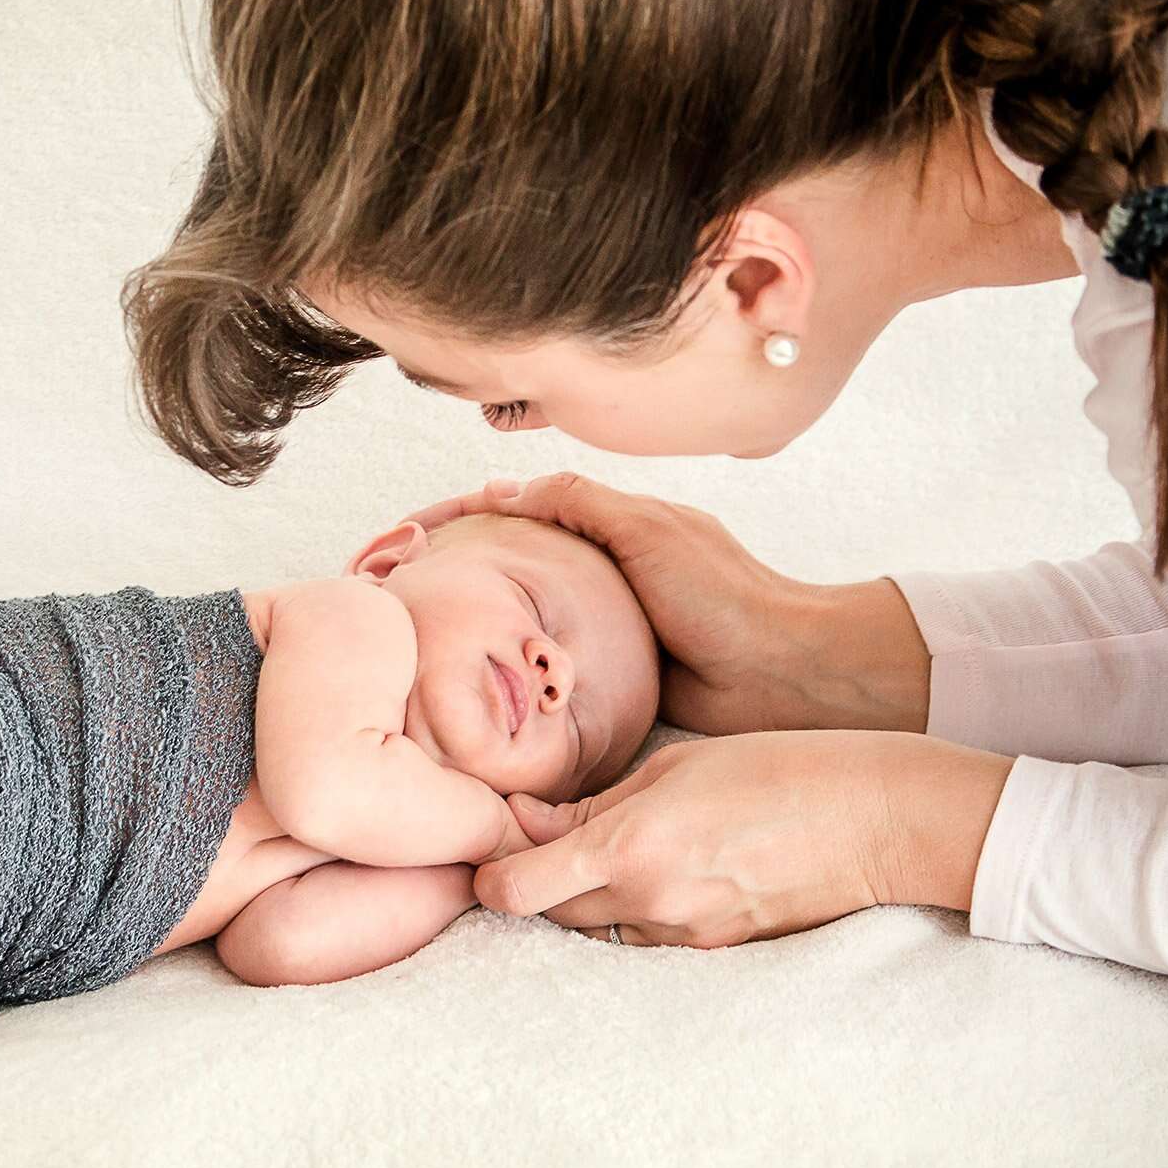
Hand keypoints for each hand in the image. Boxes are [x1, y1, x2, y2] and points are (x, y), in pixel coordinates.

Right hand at [403, 475, 931, 735]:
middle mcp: (598, 575)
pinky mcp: (605, 679)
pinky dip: (500, 665)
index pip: (515, 509)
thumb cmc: (726, 598)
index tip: (404, 529)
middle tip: (386, 580)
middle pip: (505, 562)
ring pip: (516, 615)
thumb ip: (581, 503)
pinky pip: (540, 665)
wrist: (781, 677)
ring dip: (465, 619)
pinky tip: (461, 676)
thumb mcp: (648, 529)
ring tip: (407, 627)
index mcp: (608, 529)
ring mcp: (599, 628)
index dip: (456, 517)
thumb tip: (506, 488)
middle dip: (446, 568)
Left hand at [473, 731, 1013, 946]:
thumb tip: (527, 823)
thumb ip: (594, 804)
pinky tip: (666, 868)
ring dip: (586, 897)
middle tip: (543, 834)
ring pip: (597, 929)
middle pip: (546, 915)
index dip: (486, 873)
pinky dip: (636, 910)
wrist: (877, 820)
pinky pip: (648, 938)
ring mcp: (684, 938)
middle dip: (533, 880)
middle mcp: (648, 903)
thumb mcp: (673, 765)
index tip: (489, 843)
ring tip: (615, 846)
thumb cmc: (776, 768)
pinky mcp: (715, 953)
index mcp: (629, 847)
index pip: (513, 891)